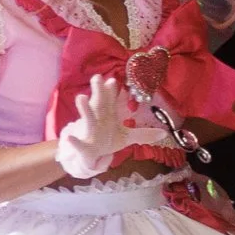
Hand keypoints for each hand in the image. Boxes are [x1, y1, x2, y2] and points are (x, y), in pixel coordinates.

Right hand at [56, 74, 171, 179]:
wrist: (89, 156)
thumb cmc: (106, 141)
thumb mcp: (126, 137)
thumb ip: (143, 134)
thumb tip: (165, 133)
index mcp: (108, 116)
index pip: (111, 100)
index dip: (112, 91)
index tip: (114, 81)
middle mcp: (98, 120)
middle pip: (98, 104)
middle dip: (98, 91)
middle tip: (97, 77)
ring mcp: (89, 132)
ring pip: (87, 119)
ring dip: (84, 109)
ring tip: (81, 97)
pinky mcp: (84, 147)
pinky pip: (78, 144)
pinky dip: (74, 141)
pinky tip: (69, 137)